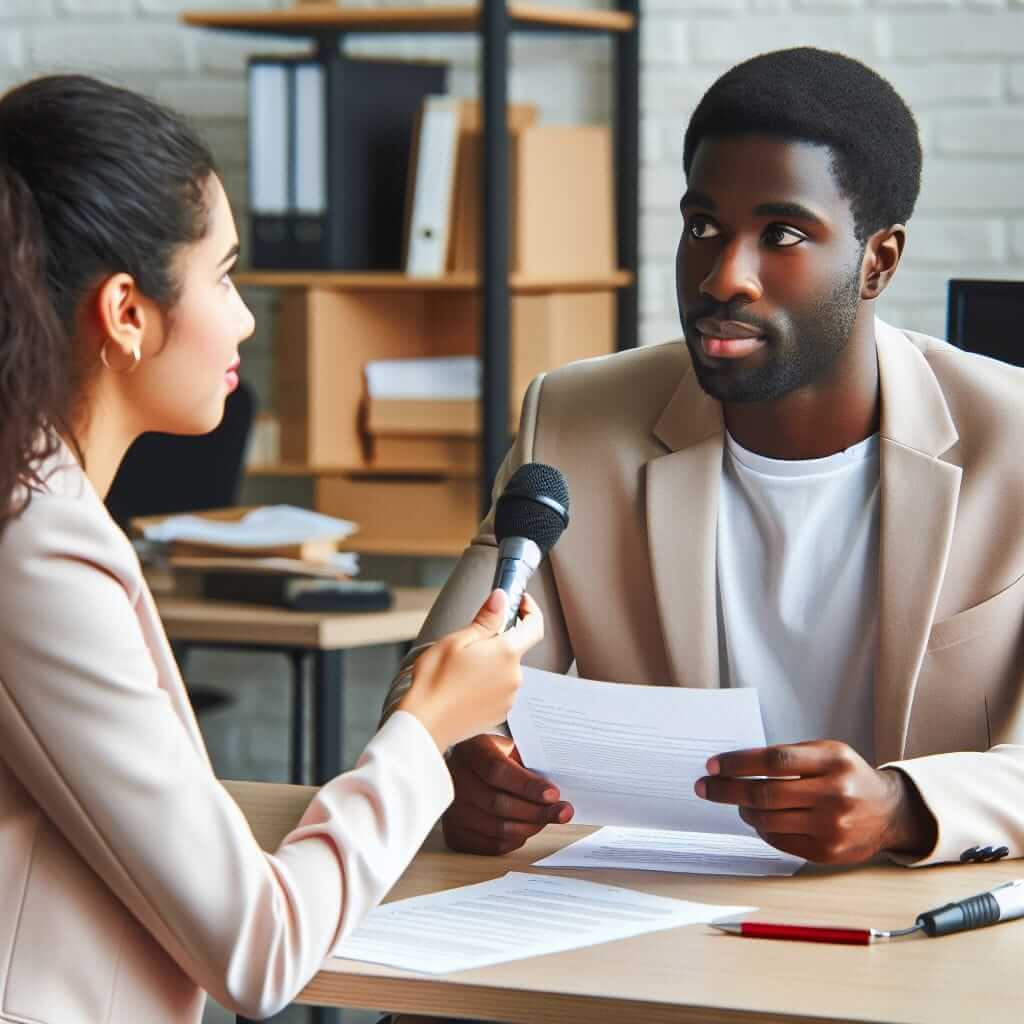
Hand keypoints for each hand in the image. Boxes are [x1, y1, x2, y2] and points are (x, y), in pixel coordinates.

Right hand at [397, 590, 542, 752]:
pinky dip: (487, 682)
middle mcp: (514, 676)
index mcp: (507, 653)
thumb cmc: (435, 681)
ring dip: (491, 663)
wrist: (424, 724)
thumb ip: (485, 619)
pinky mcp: (500, 712)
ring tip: (460, 668)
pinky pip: (500, 689)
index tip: (519, 601)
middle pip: (515, 649)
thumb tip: (501, 598)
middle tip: (469, 642)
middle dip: (498, 641)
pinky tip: (464, 686)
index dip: (530, 610)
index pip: (535, 626)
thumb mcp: (456, 640)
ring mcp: (509, 697)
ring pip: (506, 669)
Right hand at [442, 733, 573, 855]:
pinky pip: (492, 845)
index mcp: (471, 751)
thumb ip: (527, 762)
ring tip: (547, 819)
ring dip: (530, 827)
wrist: (464, 769)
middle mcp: (456, 780)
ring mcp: (452, 809)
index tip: (553, 794)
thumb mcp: (508, 748)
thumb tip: (556, 787)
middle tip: (562, 812)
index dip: (527, 786)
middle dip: (536, 811)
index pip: (497, 771)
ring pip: (497, 828)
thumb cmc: (492, 757)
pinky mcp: (455, 833)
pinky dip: (515, 839)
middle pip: (498, 804)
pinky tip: (526, 827)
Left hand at [695, 740, 936, 863]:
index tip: (713, 765)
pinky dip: (761, 829)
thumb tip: (737, 765)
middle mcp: (835, 794)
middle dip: (726, 789)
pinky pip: (778, 840)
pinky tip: (758, 818)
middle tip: (705, 787)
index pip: (774, 760)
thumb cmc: (848, 776)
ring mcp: (831, 826)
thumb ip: (789, 756)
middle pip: (765, 792)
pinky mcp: (826, 852)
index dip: (738, 763)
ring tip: (737, 801)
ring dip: (743, 809)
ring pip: (767, 819)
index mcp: (833, 761)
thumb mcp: (827, 752)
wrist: (889, 812)